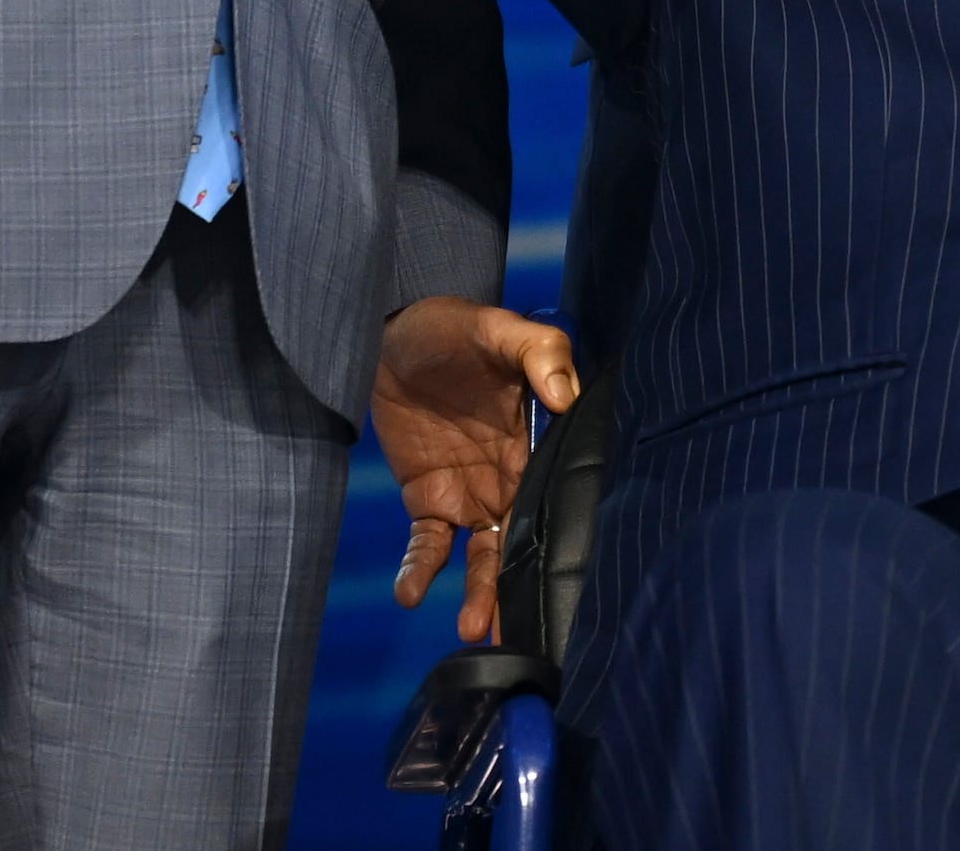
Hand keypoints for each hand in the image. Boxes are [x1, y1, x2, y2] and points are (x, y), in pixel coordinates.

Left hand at [376, 297, 580, 644]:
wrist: (390, 333)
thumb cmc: (454, 327)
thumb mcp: (498, 328)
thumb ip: (539, 353)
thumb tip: (565, 395)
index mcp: (536, 441)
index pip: (557, 495)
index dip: (563, 535)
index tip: (568, 577)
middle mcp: (508, 476)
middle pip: (521, 539)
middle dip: (519, 586)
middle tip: (517, 632)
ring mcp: (468, 490)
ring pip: (479, 553)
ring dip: (478, 591)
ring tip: (473, 630)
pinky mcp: (428, 496)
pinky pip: (427, 542)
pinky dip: (420, 568)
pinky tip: (410, 593)